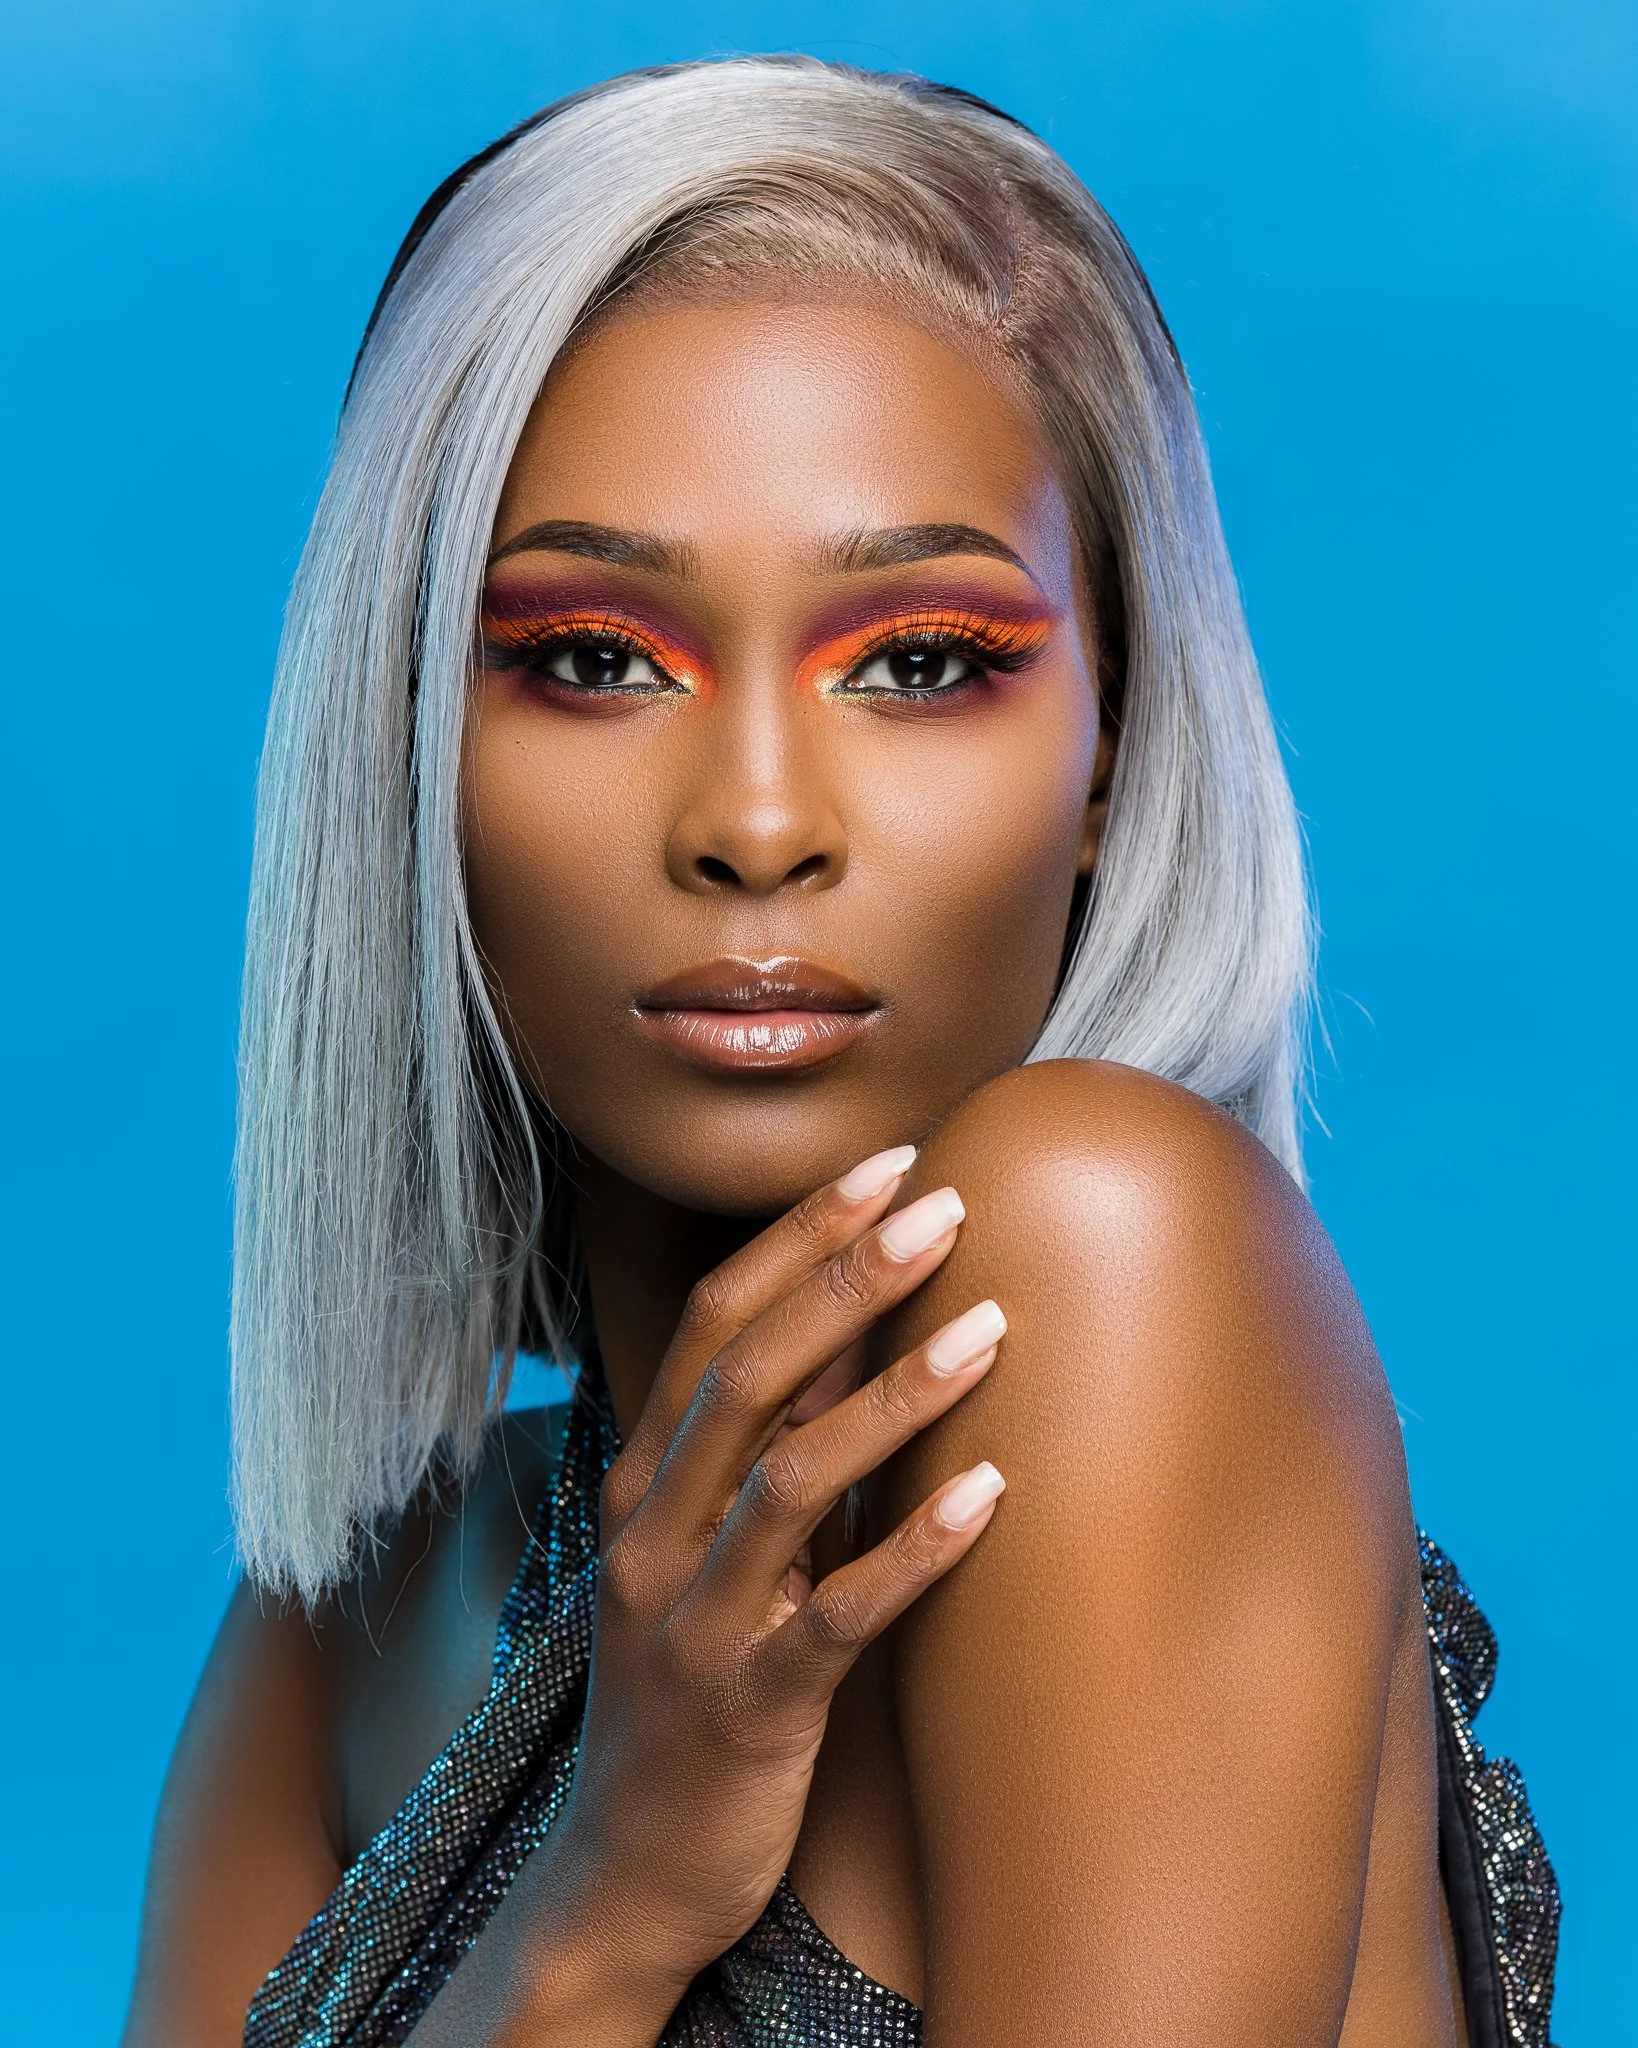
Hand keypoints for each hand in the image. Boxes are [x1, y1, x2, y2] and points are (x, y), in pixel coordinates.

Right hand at [545, 1144, 1006, 2024]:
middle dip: (846, 1279)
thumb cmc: (685, 1690)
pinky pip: (836, 1617)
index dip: (799, 1238)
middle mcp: (656, 1536)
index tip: (887, 1163)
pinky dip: (913, 1550)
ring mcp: (696, 1625)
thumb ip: (766, 1451)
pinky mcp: (750, 1710)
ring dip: (894, 1397)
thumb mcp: (704, 1555)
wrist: (623, 1873)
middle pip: (749, 1374)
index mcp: (644, 1482)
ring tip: (994, 1329)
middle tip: (944, 1204)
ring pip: (791, 1480)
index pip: (715, 1325)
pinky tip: (990, 1494)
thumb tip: (861, 1335)